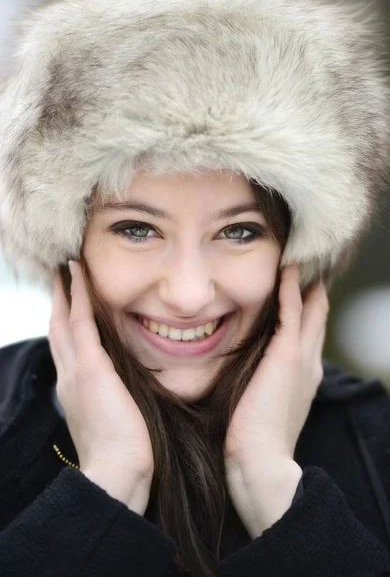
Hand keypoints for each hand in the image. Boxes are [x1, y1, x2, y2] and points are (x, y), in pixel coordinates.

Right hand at [48, 260, 153, 507]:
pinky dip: (78, 295)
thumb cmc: (124, 453)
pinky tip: (78, 274)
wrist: (116, 474)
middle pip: (57, 328)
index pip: (67, 347)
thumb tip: (125, 388)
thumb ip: (114, 399)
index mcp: (75, 389)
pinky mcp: (90, 368)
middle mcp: (68, 376)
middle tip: (60, 275)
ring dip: (65, 291)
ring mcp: (76, 370)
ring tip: (67, 267)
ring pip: (64, 319)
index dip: (65, 321)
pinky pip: (81, 321)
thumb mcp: (113, 419)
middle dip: (58, 301)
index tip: (69, 301)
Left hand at [223, 263, 328, 473]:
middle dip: (312, 288)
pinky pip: (293, 310)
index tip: (299, 285)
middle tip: (304, 261)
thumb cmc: (251, 439)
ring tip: (298, 256)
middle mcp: (309, 361)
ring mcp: (302, 357)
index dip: (306, 308)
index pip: (307, 332)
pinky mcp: (288, 355)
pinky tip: (287, 267)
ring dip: (305, 281)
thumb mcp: (260, 403)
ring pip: (310, 308)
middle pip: (316, 315)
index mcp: (303, 374)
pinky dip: (291, 287)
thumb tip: (242, 369)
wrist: (260, 461)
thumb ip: (258, 382)